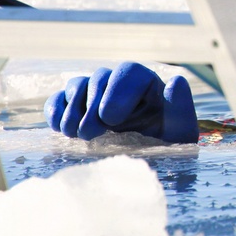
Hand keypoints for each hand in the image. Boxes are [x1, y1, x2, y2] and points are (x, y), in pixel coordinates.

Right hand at [44, 62, 197, 142]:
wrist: (150, 164)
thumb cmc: (169, 146)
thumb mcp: (180, 131)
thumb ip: (180, 106)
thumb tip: (175, 81)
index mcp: (147, 84)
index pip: (128, 72)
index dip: (116, 91)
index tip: (111, 119)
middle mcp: (120, 85)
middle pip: (99, 77)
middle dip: (91, 105)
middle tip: (91, 133)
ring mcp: (96, 95)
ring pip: (77, 84)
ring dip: (72, 108)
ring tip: (75, 134)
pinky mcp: (76, 109)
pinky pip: (59, 99)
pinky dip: (55, 110)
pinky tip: (58, 129)